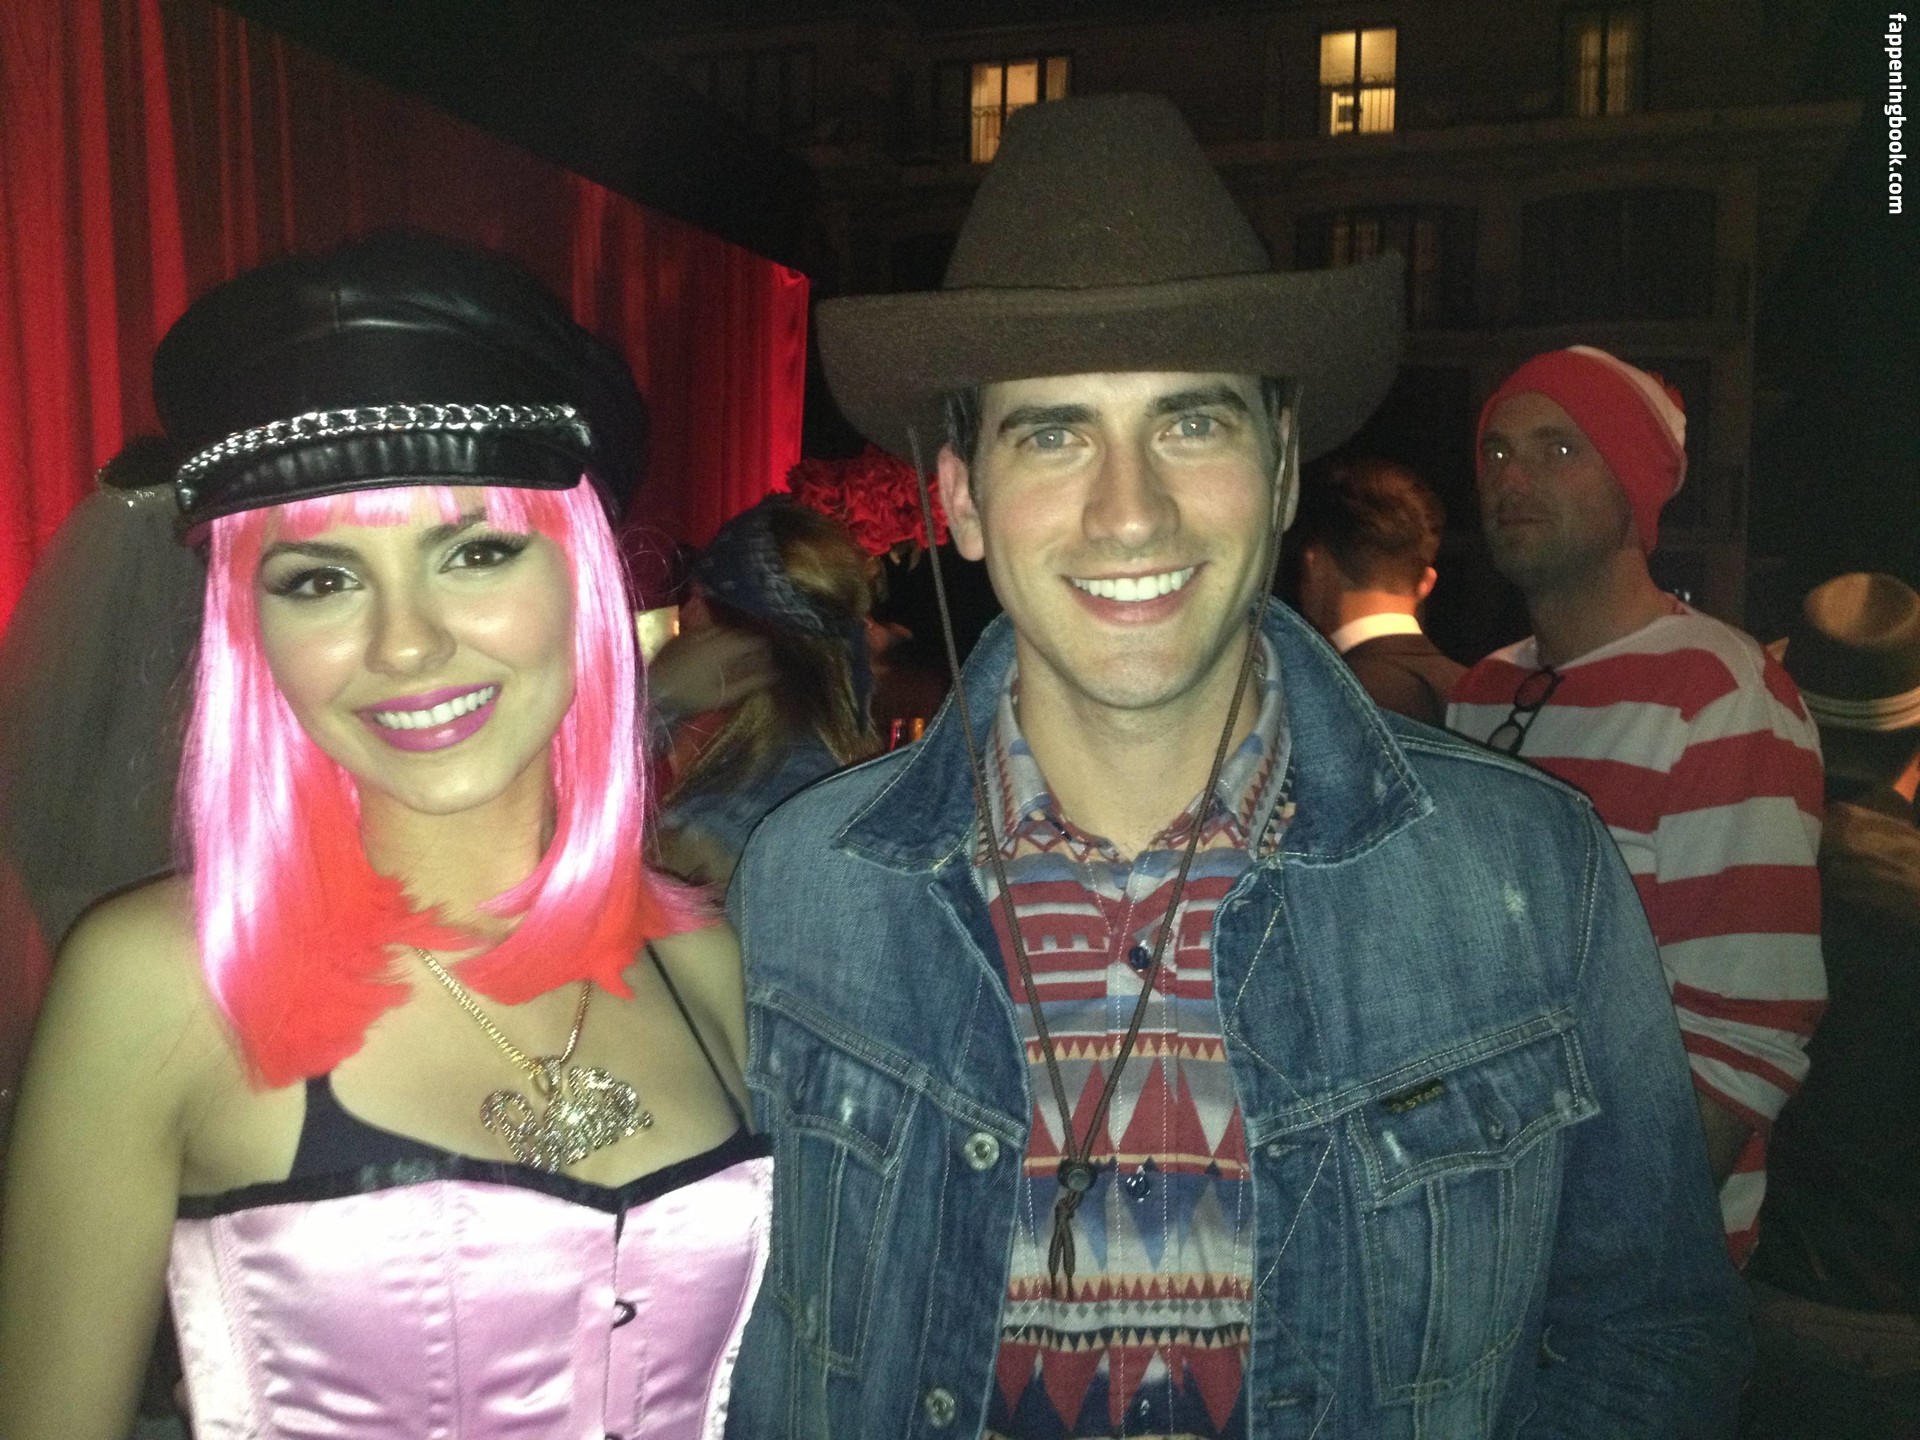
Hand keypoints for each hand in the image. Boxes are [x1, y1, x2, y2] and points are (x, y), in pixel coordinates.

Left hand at [646, 624, 774, 721]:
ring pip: (724, 632)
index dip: (767, 650)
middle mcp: (713, 632)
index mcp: (725, 645)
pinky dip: (717, 641)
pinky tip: (715, 656)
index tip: (771, 661)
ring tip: (737, 660)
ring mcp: (696, 631)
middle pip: (740, 634)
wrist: (649, 686)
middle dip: (751, 646)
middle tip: (757, 662)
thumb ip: (750, 683)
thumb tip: (773, 675)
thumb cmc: (687, 695)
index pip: (756, 640)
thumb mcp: (722, 694)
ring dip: (734, 642)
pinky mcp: (684, 635)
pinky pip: (708, 633)